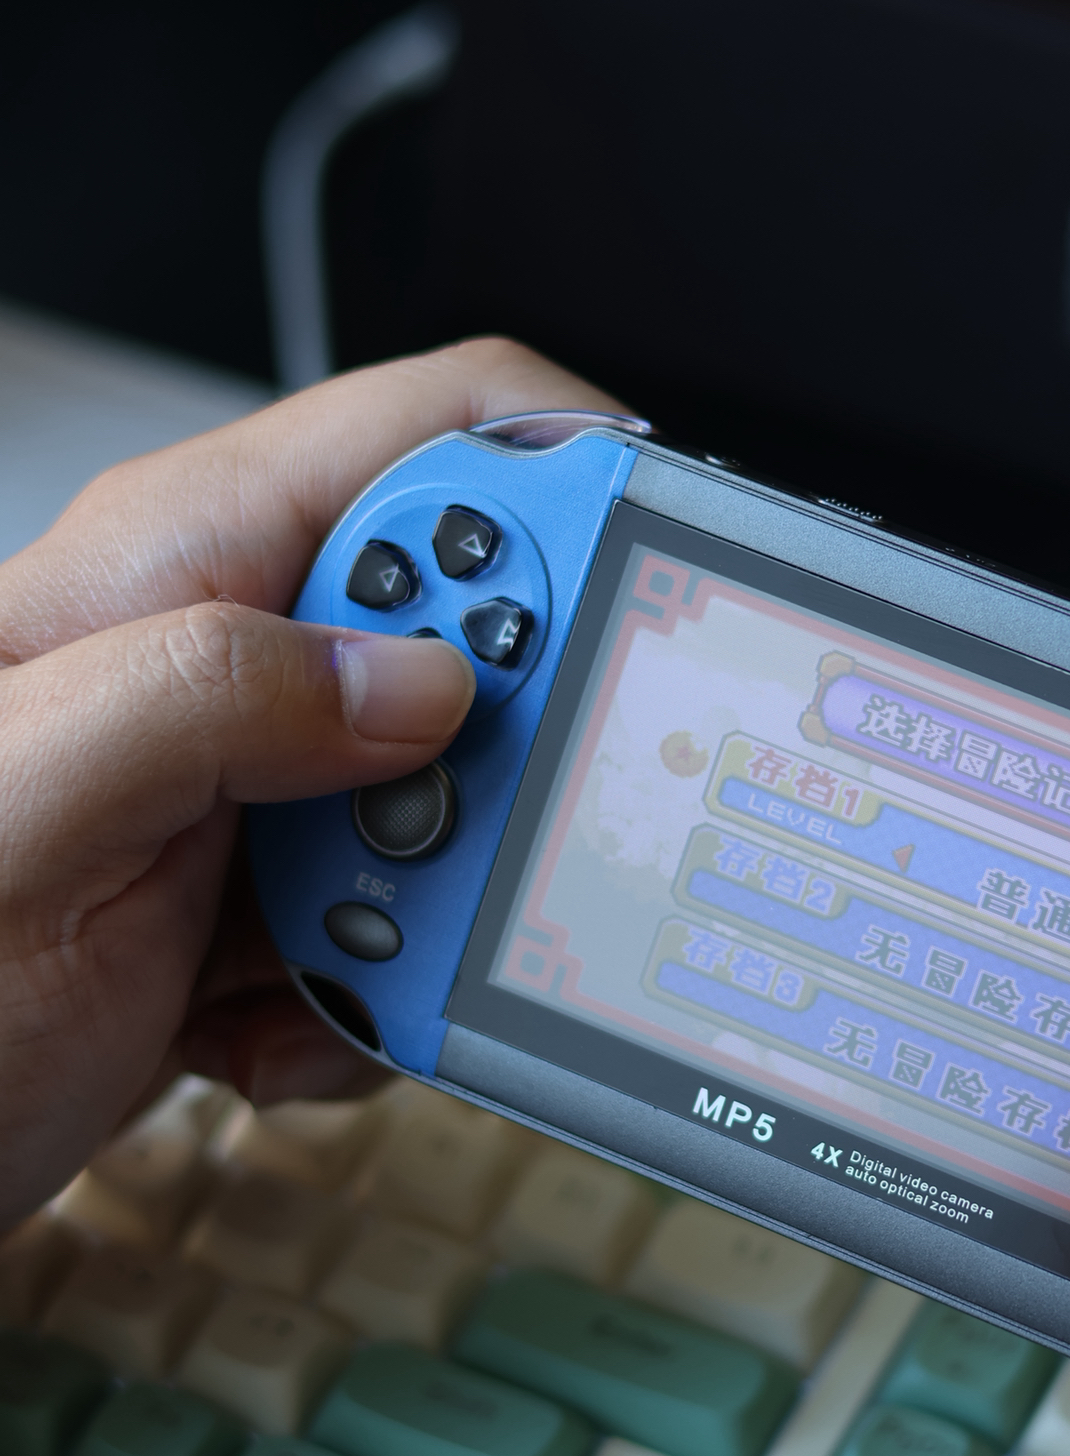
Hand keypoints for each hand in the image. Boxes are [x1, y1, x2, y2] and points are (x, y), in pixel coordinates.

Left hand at [0, 337, 615, 1224]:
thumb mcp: (28, 802)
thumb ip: (215, 694)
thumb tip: (425, 680)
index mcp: (183, 562)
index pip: (444, 430)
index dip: (567, 484)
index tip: (624, 610)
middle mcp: (233, 653)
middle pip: (488, 640)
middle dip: (500, 768)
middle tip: (429, 858)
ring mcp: (256, 782)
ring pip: (465, 808)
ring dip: (422, 921)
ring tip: (302, 971)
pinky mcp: (265, 897)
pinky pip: (410, 927)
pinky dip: (364, 1007)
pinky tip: (248, 1025)